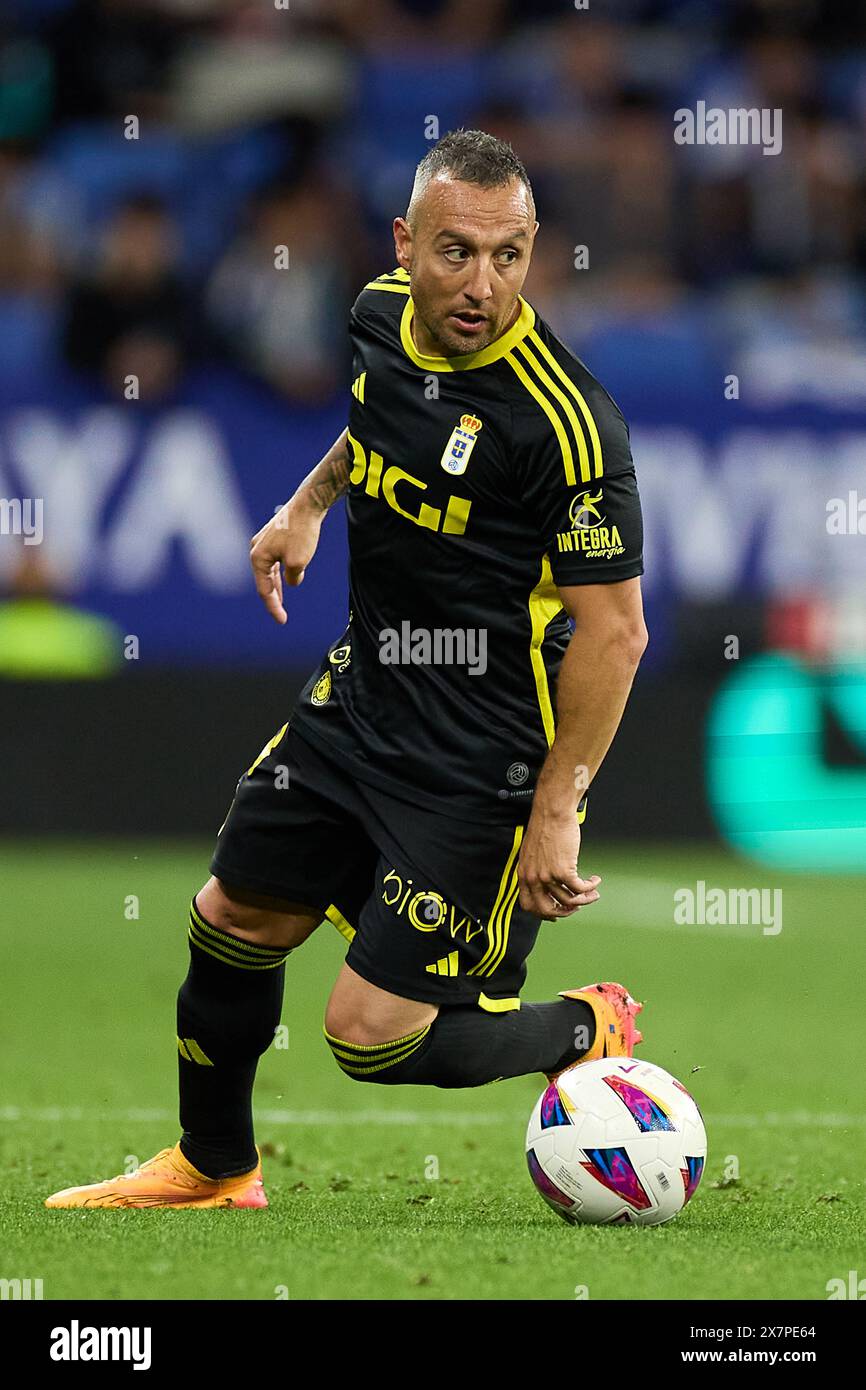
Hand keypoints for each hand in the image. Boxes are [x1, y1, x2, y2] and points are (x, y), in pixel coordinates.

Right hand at [249, 498, 322, 624]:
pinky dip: (280, 570)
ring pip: (269, 569)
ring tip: (280, 600)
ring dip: (276, 584)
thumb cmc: (302, 532)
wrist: (308, 504)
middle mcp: (256, 549)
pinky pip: (275, 559)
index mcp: (258, 558)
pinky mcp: (274, 535)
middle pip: (263, 580)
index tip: (283, 621)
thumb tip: (292, 581)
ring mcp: (264, 541)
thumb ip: (292, 578)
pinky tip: (288, 576)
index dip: (273, 607)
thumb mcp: (299, 562)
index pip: (264, 590)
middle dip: (272, 598)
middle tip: (281, 615)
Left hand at [518, 805, 600, 919]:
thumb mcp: (532, 852)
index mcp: (523, 874)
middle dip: (564, 912)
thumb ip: (536, 869)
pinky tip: (595, 880)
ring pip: (569, 900)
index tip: (555, 914)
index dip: (542, 913)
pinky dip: (590, 887)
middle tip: (575, 908)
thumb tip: (549, 882)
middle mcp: (533, 878)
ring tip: (593, 893)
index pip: (528, 905)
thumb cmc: (545, 827)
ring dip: (584, 899)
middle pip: (546, 909)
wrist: (552, 812)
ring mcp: (548, 876)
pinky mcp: (564, 870)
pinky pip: (580, 888)